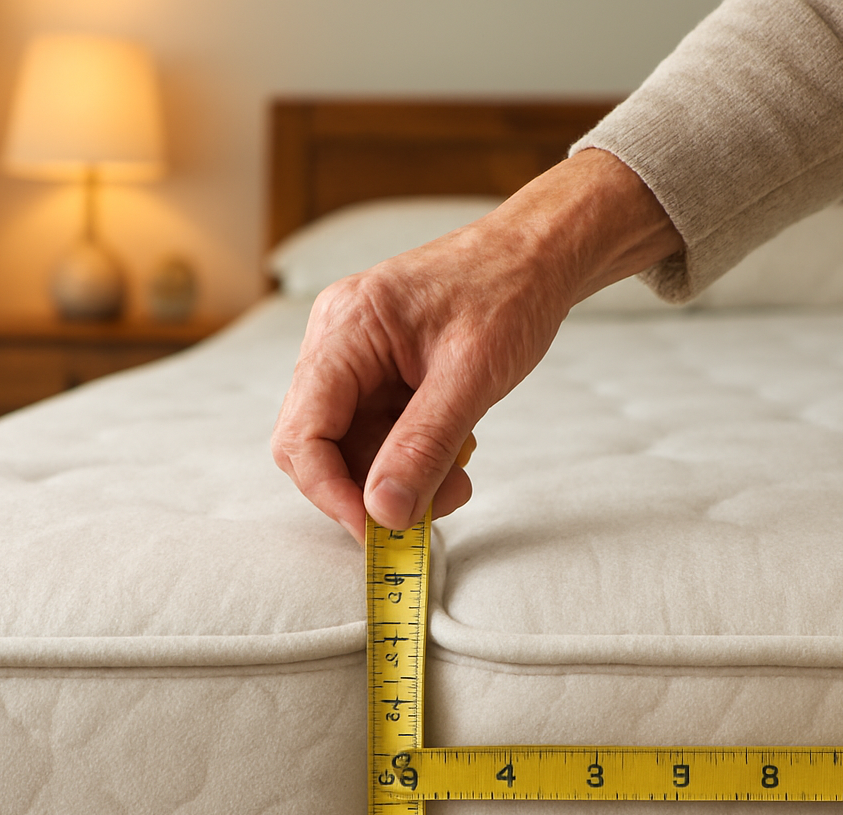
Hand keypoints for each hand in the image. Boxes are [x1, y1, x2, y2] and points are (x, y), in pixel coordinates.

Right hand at [271, 149, 682, 542]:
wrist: (539, 255)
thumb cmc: (509, 291)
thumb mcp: (471, 375)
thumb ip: (423, 445)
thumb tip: (385, 512)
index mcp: (346, 329)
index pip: (303, 430)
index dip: (331, 491)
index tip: (376, 531)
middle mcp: (337, 343)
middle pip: (318, 444)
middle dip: (367, 488)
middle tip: (422, 516)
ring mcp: (356, 358)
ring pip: (352, 445)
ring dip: (398, 479)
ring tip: (455, 484)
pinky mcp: (379, 371)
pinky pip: (378, 432)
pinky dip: (411, 458)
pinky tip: (452, 457)